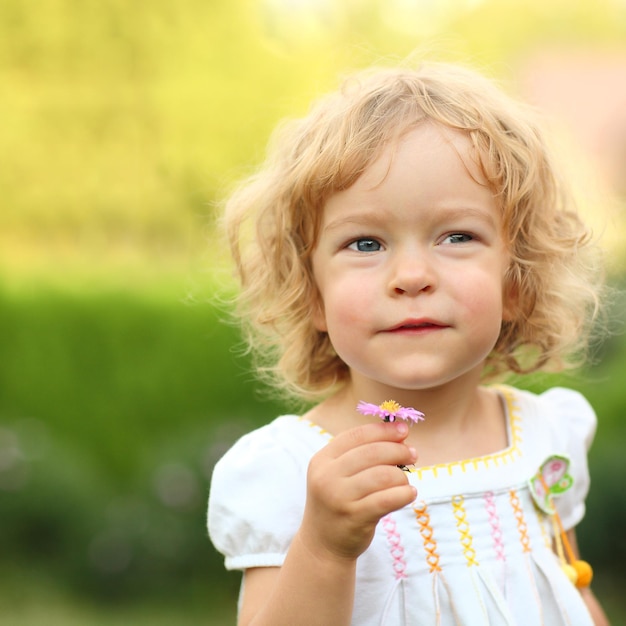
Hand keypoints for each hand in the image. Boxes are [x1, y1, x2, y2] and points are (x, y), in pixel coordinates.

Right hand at [298, 421, 416, 563]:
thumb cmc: (338, 501)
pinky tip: (410, 493)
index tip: (404, 430)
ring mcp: (339, 497)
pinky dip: (404, 493)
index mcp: (322, 459)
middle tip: (412, 454)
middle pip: (372, 452)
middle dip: (398, 450)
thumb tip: (400, 436)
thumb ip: (361, 454)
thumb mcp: (337, 474)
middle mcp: (327, 476)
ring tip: (406, 481)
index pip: (356, 436)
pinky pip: (387, 499)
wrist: (322, 543)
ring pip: (382, 475)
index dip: (383, 430)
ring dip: (402, 476)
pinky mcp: (354, 517)